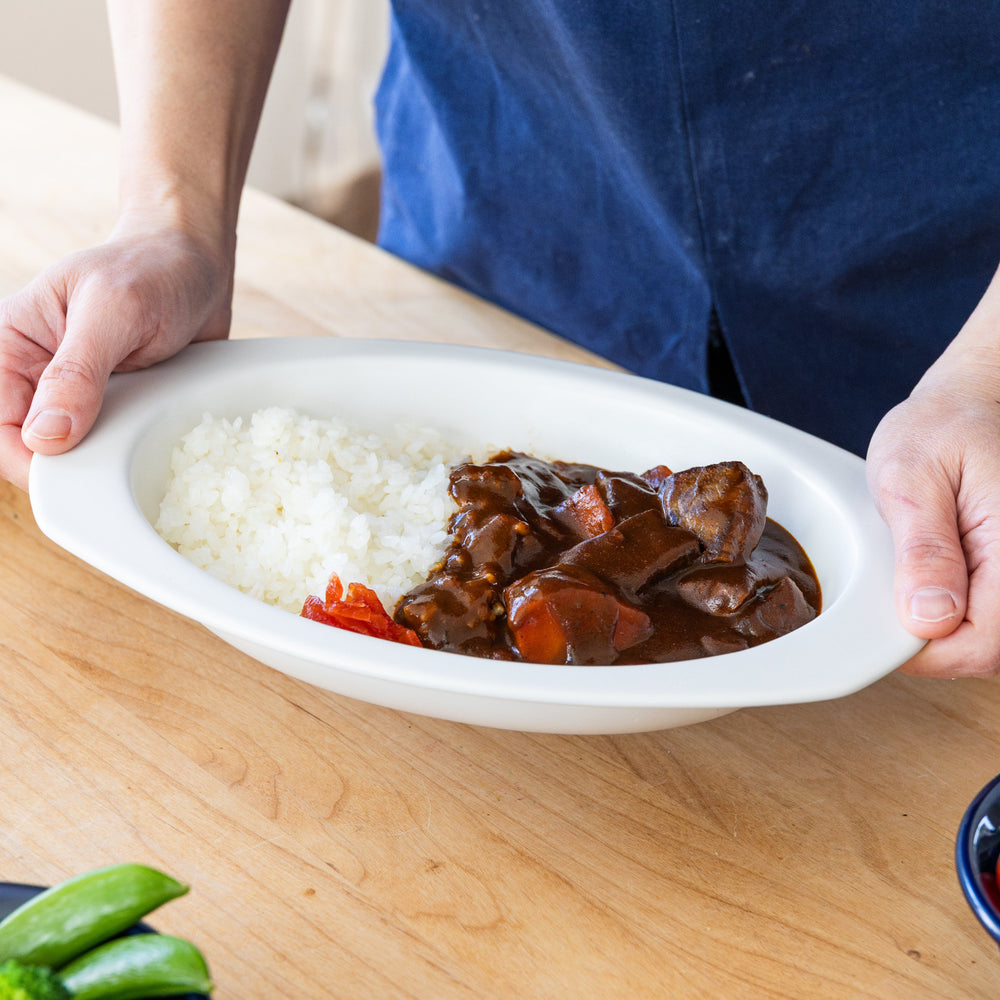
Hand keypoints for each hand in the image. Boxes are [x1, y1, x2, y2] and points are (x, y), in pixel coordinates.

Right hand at [0, 221, 232, 489]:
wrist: (197, 262)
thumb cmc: (152, 270)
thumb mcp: (114, 312)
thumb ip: (78, 372)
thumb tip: (46, 436)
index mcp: (12, 344)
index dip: (26, 458)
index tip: (69, 478)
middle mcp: (38, 374)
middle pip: (30, 447)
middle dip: (67, 467)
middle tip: (113, 469)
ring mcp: (79, 394)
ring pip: (73, 454)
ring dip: (102, 463)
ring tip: (136, 451)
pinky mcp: (116, 407)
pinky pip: (112, 447)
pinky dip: (129, 454)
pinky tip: (151, 448)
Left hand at [867, 279, 999, 676]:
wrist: (970, 403)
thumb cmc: (941, 428)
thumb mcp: (912, 476)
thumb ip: (924, 548)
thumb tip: (927, 617)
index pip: (983, 640)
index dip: (926, 651)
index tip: (884, 626)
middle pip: (989, 648)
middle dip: (933, 639)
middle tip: (894, 591)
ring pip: (990, 638)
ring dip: (945, 626)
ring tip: (915, 573)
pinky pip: (988, 618)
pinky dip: (956, 610)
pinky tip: (933, 577)